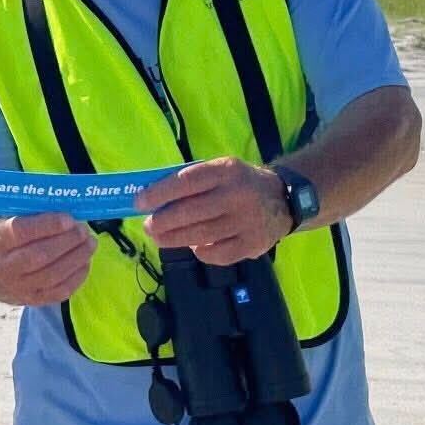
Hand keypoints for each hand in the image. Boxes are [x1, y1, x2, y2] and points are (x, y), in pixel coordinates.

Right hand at [0, 211, 96, 304]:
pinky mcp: (35, 300)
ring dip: (77, 258)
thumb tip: (71, 208)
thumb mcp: (17, 220)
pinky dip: (78, 276)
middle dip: (67, 242)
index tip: (69, 219)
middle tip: (84, 231)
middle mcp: (5, 266)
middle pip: (39, 256)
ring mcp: (19, 287)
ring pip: (52, 275)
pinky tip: (86, 261)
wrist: (2, 267)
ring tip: (90, 244)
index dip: (47, 225)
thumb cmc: (17, 237)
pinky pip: (60, 291)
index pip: (21, 232)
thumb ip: (38, 214)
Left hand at [140, 158, 288, 264]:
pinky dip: (200, 252)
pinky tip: (192, 246)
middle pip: (191, 212)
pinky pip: (218, 254)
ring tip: (160, 238)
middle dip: (163, 221)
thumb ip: (191, 181)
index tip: (140, 202)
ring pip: (201, 235)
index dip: (159, 193)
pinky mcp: (253, 245)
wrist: (284, 198)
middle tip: (148, 226)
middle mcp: (238, 195)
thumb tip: (152, 197)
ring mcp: (247, 222)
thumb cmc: (240, 182)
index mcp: (226, 171)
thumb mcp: (220, 170)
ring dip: (174, 239)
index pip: (186, 182)